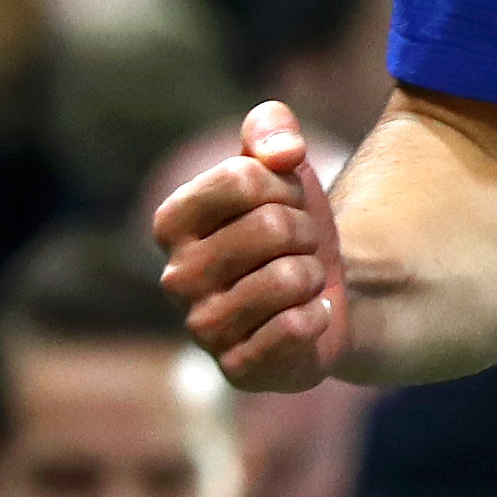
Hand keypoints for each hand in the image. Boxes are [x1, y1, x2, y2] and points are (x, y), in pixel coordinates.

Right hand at [150, 100, 348, 391]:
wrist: (324, 289)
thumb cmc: (289, 219)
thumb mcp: (281, 161)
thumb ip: (271, 128)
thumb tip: (283, 151)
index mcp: (172, 221)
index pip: (242, 177)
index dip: (285, 183)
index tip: (285, 202)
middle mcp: (175, 278)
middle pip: (272, 226)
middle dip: (307, 230)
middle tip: (301, 246)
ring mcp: (203, 328)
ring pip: (287, 278)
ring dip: (313, 273)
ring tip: (302, 281)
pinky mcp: (238, 368)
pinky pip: (292, 329)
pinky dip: (317, 315)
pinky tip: (309, 316)